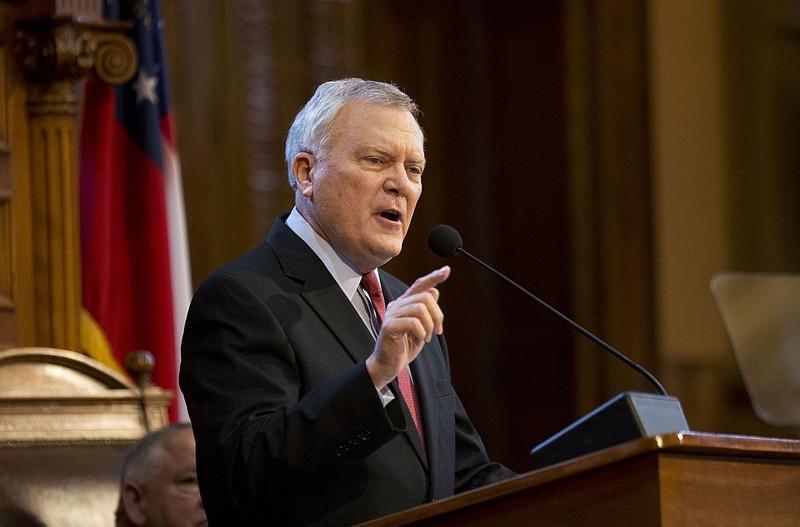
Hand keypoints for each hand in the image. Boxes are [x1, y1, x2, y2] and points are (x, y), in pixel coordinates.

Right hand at [366, 266, 450, 389]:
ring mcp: (392, 314)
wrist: (387, 366)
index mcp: (404, 304)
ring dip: (429, 325)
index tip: (446, 270)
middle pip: (425, 297)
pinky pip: (414, 322)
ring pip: (421, 308)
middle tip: (436, 331)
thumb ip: (426, 311)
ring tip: (425, 337)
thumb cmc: (403, 348)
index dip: (433, 277)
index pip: (419, 285)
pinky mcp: (390, 326)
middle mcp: (397, 305)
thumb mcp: (421, 328)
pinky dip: (421, 333)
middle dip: (437, 315)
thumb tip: (435, 291)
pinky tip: (418, 340)